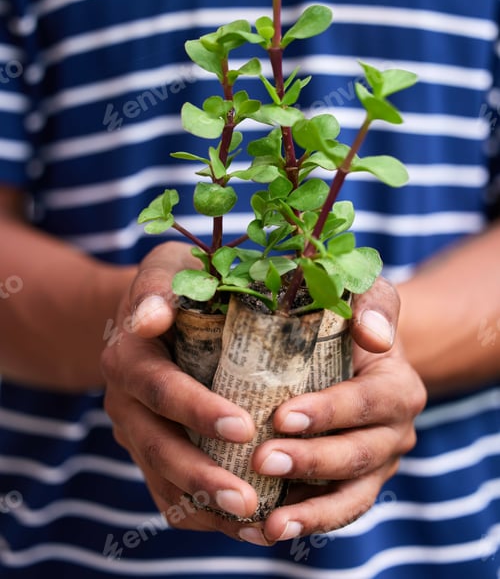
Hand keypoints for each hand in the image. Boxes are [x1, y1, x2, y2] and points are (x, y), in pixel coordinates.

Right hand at [101, 248, 425, 541]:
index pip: (158, 386)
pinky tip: (247, 523)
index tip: (243, 425)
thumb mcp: (171, 264)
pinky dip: (204, 513)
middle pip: (156, 445)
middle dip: (201, 475)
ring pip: (163, 479)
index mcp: (131, 351)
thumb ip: (163, 282)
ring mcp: (137, 428)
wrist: (157, 307)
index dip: (195, 409)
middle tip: (248, 498)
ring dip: (206, 505)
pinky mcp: (153, 449)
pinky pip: (170, 492)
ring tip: (255, 522)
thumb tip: (152, 317)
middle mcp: (125, 397)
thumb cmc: (179, 278)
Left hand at [247, 277, 426, 543]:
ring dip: (310, 511)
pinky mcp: (352, 486)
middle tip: (261, 460)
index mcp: (398, 388)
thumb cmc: (350, 316)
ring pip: (350, 497)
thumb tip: (373, 334)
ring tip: (269, 524)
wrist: (353, 350)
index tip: (282, 416)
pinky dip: (303, 523)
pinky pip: (333, 512)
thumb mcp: (366, 295)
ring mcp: (375, 465)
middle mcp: (394, 432)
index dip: (328, 413)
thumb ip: (374, 305)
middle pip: (357, 455)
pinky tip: (265, 529)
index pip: (366, 403)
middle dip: (310, 461)